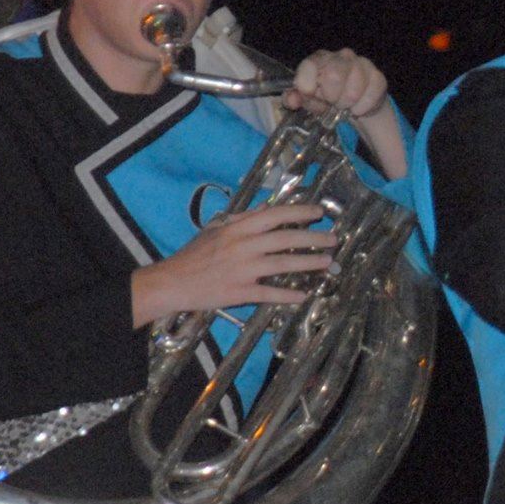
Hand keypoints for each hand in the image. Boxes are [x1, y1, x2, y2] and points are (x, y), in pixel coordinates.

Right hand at [130, 203, 335, 326]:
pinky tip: (304, 295)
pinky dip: (288, 294)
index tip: (319, 212)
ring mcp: (242, 269)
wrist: (171, 282)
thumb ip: (242, 218)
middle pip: (285, 238)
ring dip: (308, 263)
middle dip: (313, 238)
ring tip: (327, 263)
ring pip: (282, 263)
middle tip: (333, 239)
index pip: (275, 214)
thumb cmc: (194, 255)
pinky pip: (269, 292)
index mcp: (237, 228)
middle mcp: (242, 245)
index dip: (300, 212)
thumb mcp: (216, 229)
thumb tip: (266, 207)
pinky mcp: (239, 292)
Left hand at [284, 48, 388, 118]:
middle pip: (334, 75)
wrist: (356, 104)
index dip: (307, 84)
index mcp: (320, 58)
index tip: (309, 95)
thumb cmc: (327, 97)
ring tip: (344, 105)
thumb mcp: (307, 99)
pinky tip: (358, 107)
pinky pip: (369, 97)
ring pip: (353, 90)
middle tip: (331, 102)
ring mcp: (363, 64)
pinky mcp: (378, 77)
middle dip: (331, 97)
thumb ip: (294, 99)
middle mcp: (342, 56)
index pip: (310, 65)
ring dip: (347, 105)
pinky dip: (361, 108)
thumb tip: (292, 100)